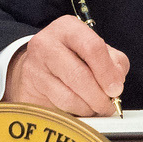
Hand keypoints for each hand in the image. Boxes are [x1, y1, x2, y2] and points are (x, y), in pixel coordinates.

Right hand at [4, 15, 128, 116]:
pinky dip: (73, 114)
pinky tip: (77, 110)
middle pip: (79, 74)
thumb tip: (115, 84)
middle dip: (99, 96)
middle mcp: (46, 43)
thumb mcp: (97, 52)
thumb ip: (114, 64)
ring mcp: (33, 66)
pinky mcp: (26, 90)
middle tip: (107, 105)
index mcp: (68, 28)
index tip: (115, 89)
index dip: (107, 72)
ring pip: (68, 96)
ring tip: (93, 108)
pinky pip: (56, 108)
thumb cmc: (73, 58)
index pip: (92, 47)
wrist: (37, 67)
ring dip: (87, 108)